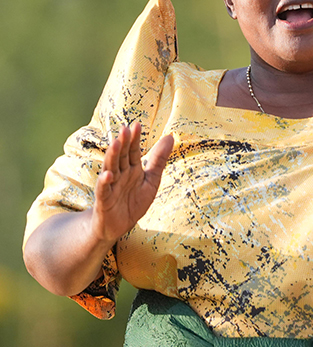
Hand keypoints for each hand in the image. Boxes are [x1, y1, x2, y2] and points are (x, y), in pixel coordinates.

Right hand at [91, 122, 173, 244]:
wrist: (117, 226)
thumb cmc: (133, 201)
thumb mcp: (151, 179)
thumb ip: (159, 159)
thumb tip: (170, 136)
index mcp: (131, 169)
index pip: (133, 151)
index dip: (134, 139)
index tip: (137, 124)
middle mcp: (119, 175)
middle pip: (121, 156)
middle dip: (123, 143)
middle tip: (125, 129)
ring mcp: (110, 187)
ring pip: (110, 169)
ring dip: (112, 157)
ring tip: (115, 143)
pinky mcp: (104, 201)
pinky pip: (104, 191)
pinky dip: (104, 183)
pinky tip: (107, 175)